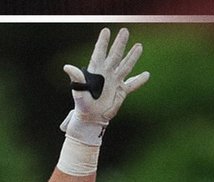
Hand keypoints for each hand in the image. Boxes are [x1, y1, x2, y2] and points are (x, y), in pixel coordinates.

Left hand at [61, 28, 148, 143]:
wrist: (90, 117)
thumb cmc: (82, 104)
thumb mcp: (78, 92)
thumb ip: (76, 78)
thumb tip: (67, 67)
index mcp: (95, 71)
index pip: (99, 53)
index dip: (102, 42)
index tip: (106, 30)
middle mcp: (107, 73)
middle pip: (115, 56)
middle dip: (119, 44)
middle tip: (124, 31)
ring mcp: (115, 81)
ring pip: (125, 66)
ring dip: (132, 57)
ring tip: (139, 46)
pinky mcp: (121, 91)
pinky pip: (132, 85)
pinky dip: (139, 81)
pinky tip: (146, 75)